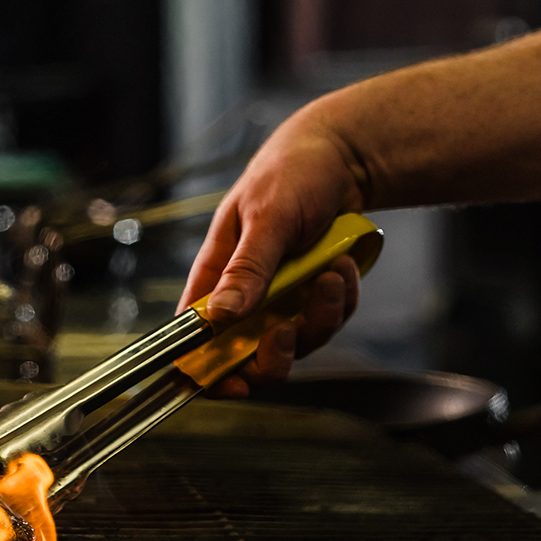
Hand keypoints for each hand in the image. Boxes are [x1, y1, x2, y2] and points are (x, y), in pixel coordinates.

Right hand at [178, 106, 368, 396]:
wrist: (344, 157)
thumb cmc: (291, 174)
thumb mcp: (268, 217)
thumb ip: (247, 268)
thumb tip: (220, 317)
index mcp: (216, 274)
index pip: (195, 336)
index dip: (206, 369)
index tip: (232, 383)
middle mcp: (246, 294)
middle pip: (249, 357)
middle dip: (274, 355)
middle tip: (288, 331)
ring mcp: (283, 298)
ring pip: (297, 343)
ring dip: (319, 314)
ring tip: (332, 269)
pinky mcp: (315, 297)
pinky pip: (329, 321)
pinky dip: (341, 299)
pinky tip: (343, 263)